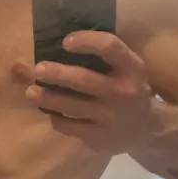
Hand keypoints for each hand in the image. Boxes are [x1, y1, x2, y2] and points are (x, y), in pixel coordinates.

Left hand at [24, 31, 152, 155]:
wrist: (147, 130)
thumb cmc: (130, 90)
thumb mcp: (129, 69)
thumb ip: (105, 57)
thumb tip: (63, 43)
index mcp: (132, 69)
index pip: (109, 47)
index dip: (86, 41)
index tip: (66, 42)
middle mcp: (121, 92)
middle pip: (83, 79)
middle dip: (56, 73)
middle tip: (37, 69)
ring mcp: (109, 118)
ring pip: (70, 106)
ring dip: (46, 97)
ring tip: (30, 92)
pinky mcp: (98, 138)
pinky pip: (68, 126)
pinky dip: (56, 117)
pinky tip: (51, 112)